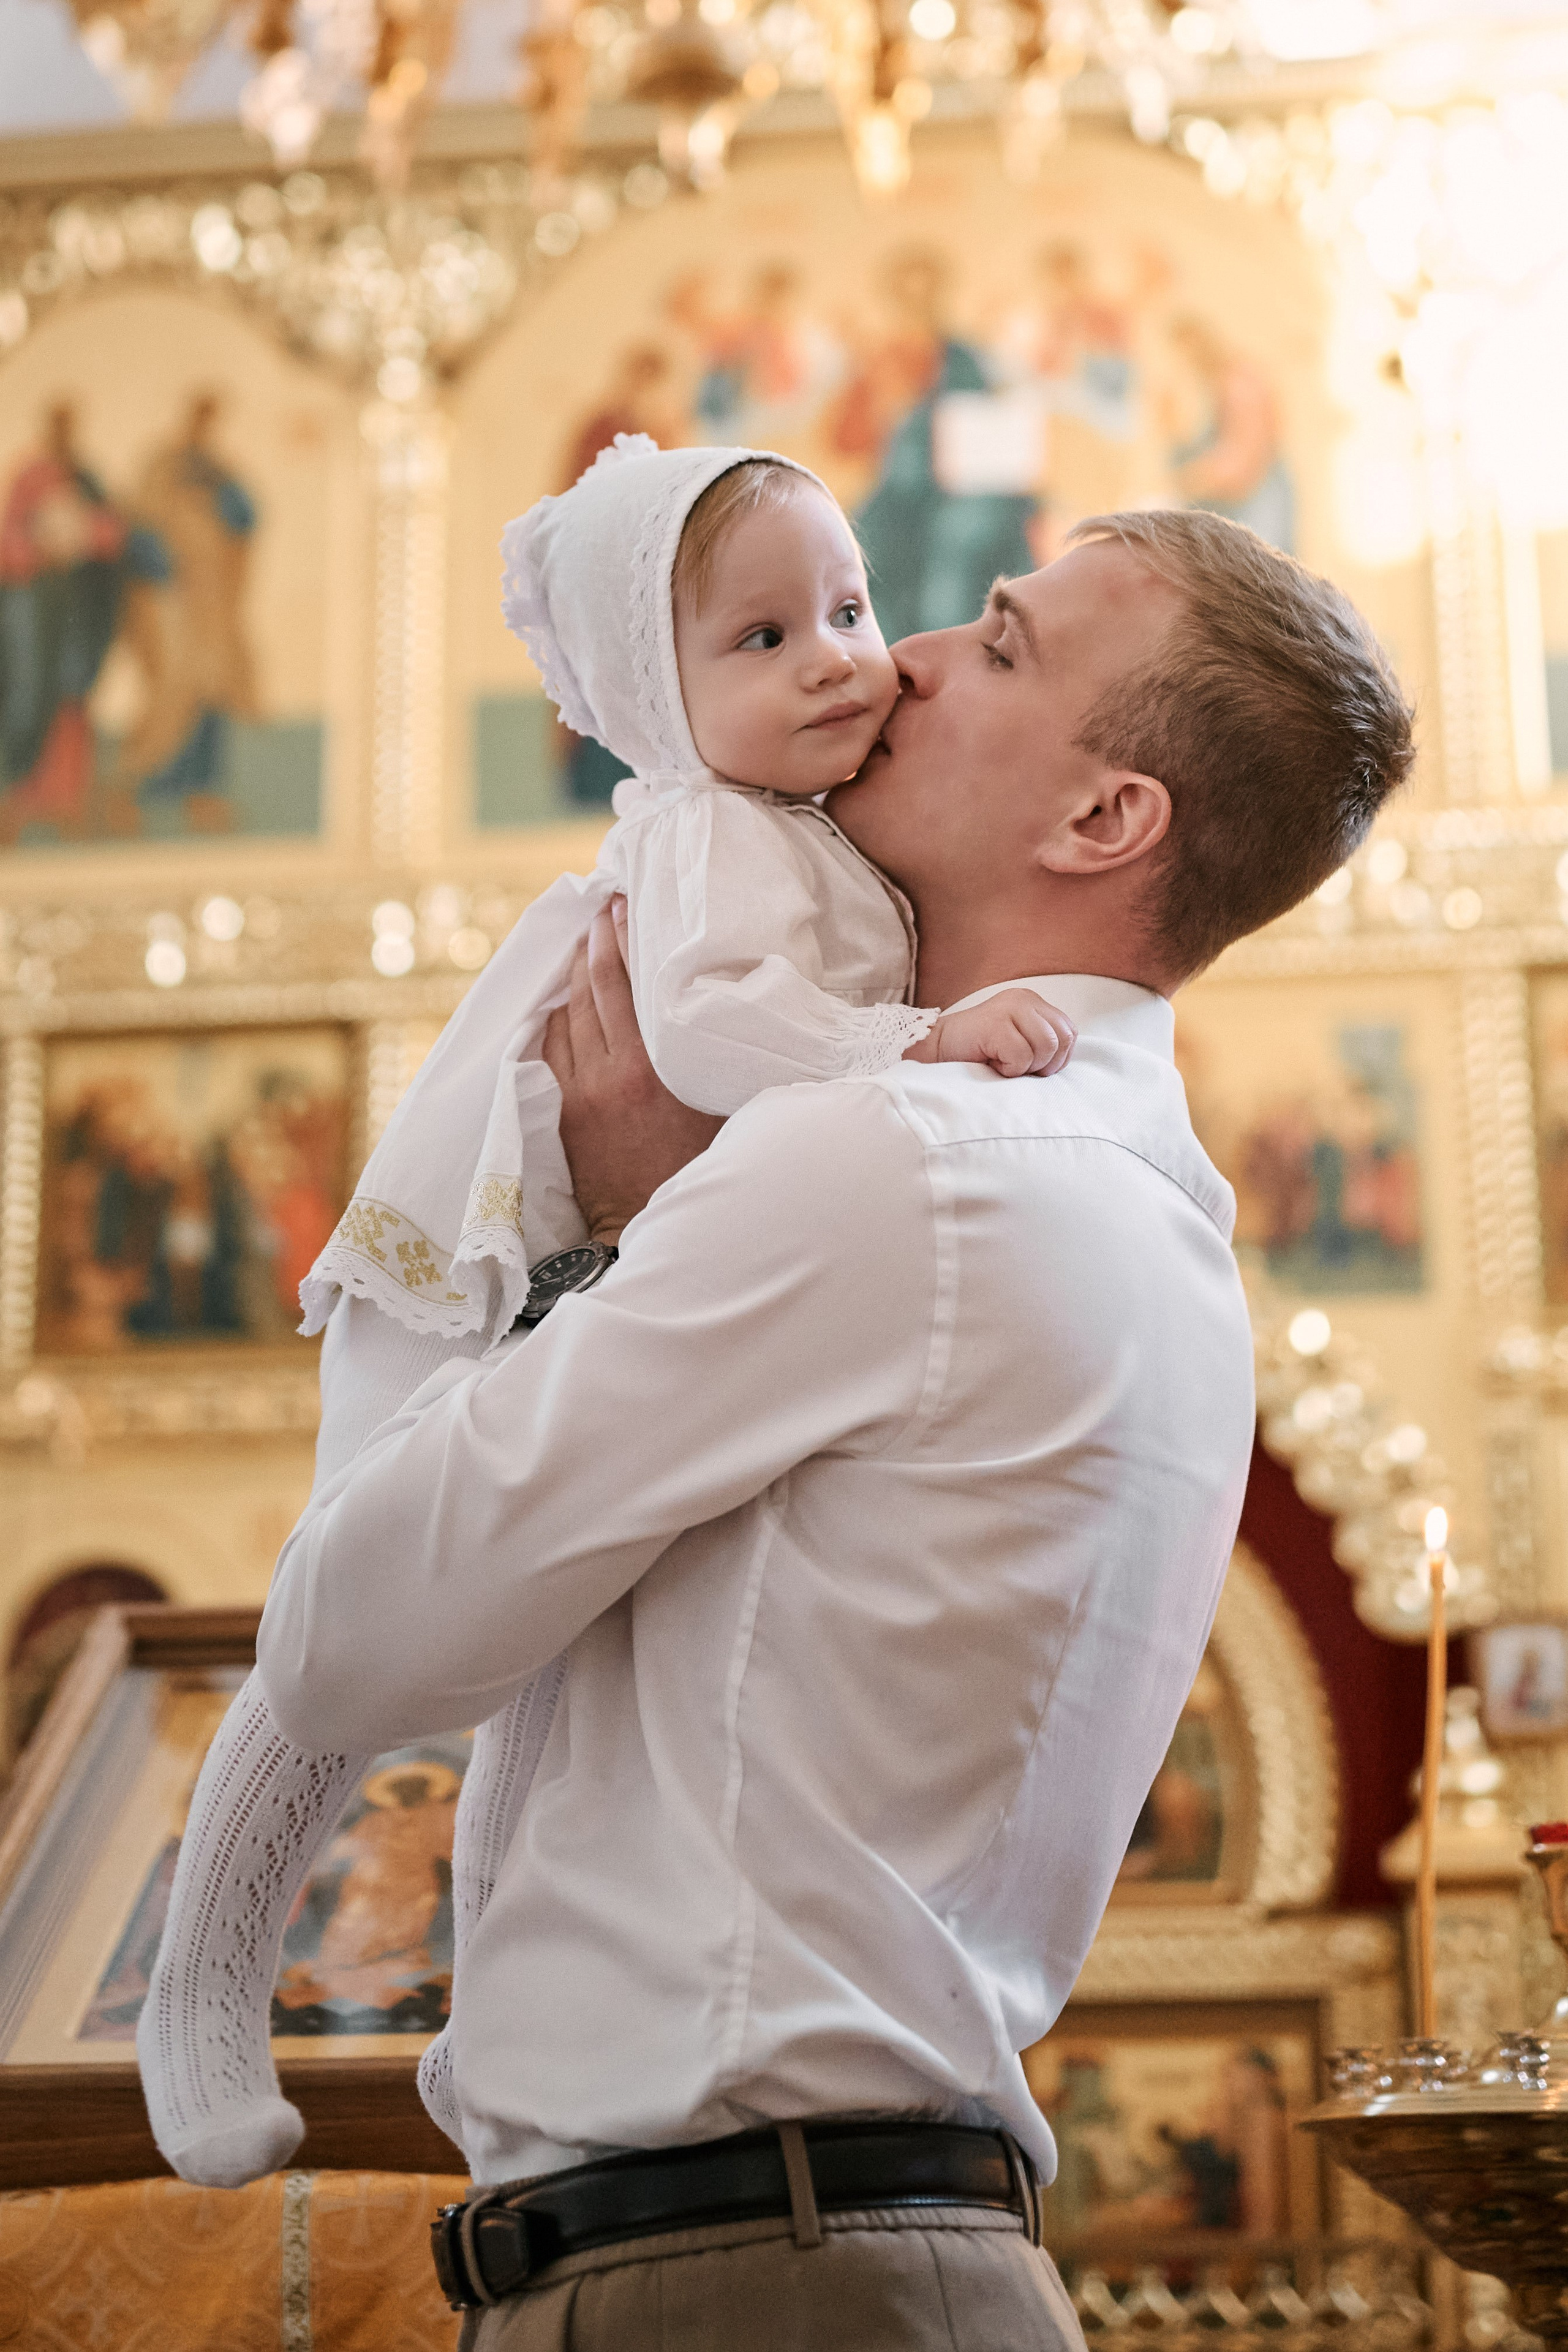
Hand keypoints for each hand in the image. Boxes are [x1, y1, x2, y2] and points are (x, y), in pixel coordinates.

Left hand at [542, 900, 724, 1245]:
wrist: (645, 1225)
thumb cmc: (696, 1169)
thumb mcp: (721, 1111)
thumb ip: (720, 1063)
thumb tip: (738, 1016)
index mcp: (653, 1069)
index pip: (627, 984)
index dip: (621, 939)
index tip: (620, 905)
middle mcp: (610, 1073)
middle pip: (593, 988)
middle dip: (594, 943)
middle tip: (601, 911)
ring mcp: (579, 1090)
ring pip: (567, 1014)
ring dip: (573, 975)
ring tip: (584, 945)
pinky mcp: (561, 1108)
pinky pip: (550, 1046)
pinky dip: (557, 1016)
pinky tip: (565, 999)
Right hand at [906, 988, 1074, 1078]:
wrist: (935, 1054)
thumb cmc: (978, 1057)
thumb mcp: (1019, 1045)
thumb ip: (1043, 1044)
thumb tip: (1066, 1059)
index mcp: (1033, 1003)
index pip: (1069, 1033)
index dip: (1057, 1059)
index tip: (1031, 1068)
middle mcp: (1024, 999)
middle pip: (1063, 1039)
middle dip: (1045, 1064)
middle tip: (1016, 1068)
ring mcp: (1010, 1007)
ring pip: (1046, 1046)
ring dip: (1025, 1067)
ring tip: (1001, 1064)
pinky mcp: (995, 1022)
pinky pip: (1022, 1055)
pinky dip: (1008, 1069)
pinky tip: (990, 1063)